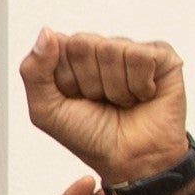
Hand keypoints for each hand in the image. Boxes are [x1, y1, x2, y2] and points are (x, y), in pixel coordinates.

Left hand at [19, 31, 192, 191]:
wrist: (131, 161)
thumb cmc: (91, 137)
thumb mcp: (46, 111)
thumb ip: (33, 71)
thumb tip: (46, 33)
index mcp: (71, 58)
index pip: (57, 44)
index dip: (65, 78)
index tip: (75, 99)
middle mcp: (100, 49)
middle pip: (83, 44)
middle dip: (89, 82)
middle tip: (101, 102)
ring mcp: (130, 50)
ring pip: (112, 49)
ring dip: (116, 88)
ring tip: (123, 102)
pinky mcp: (160, 55)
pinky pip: (140, 56)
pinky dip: (139, 85)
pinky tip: (143, 96)